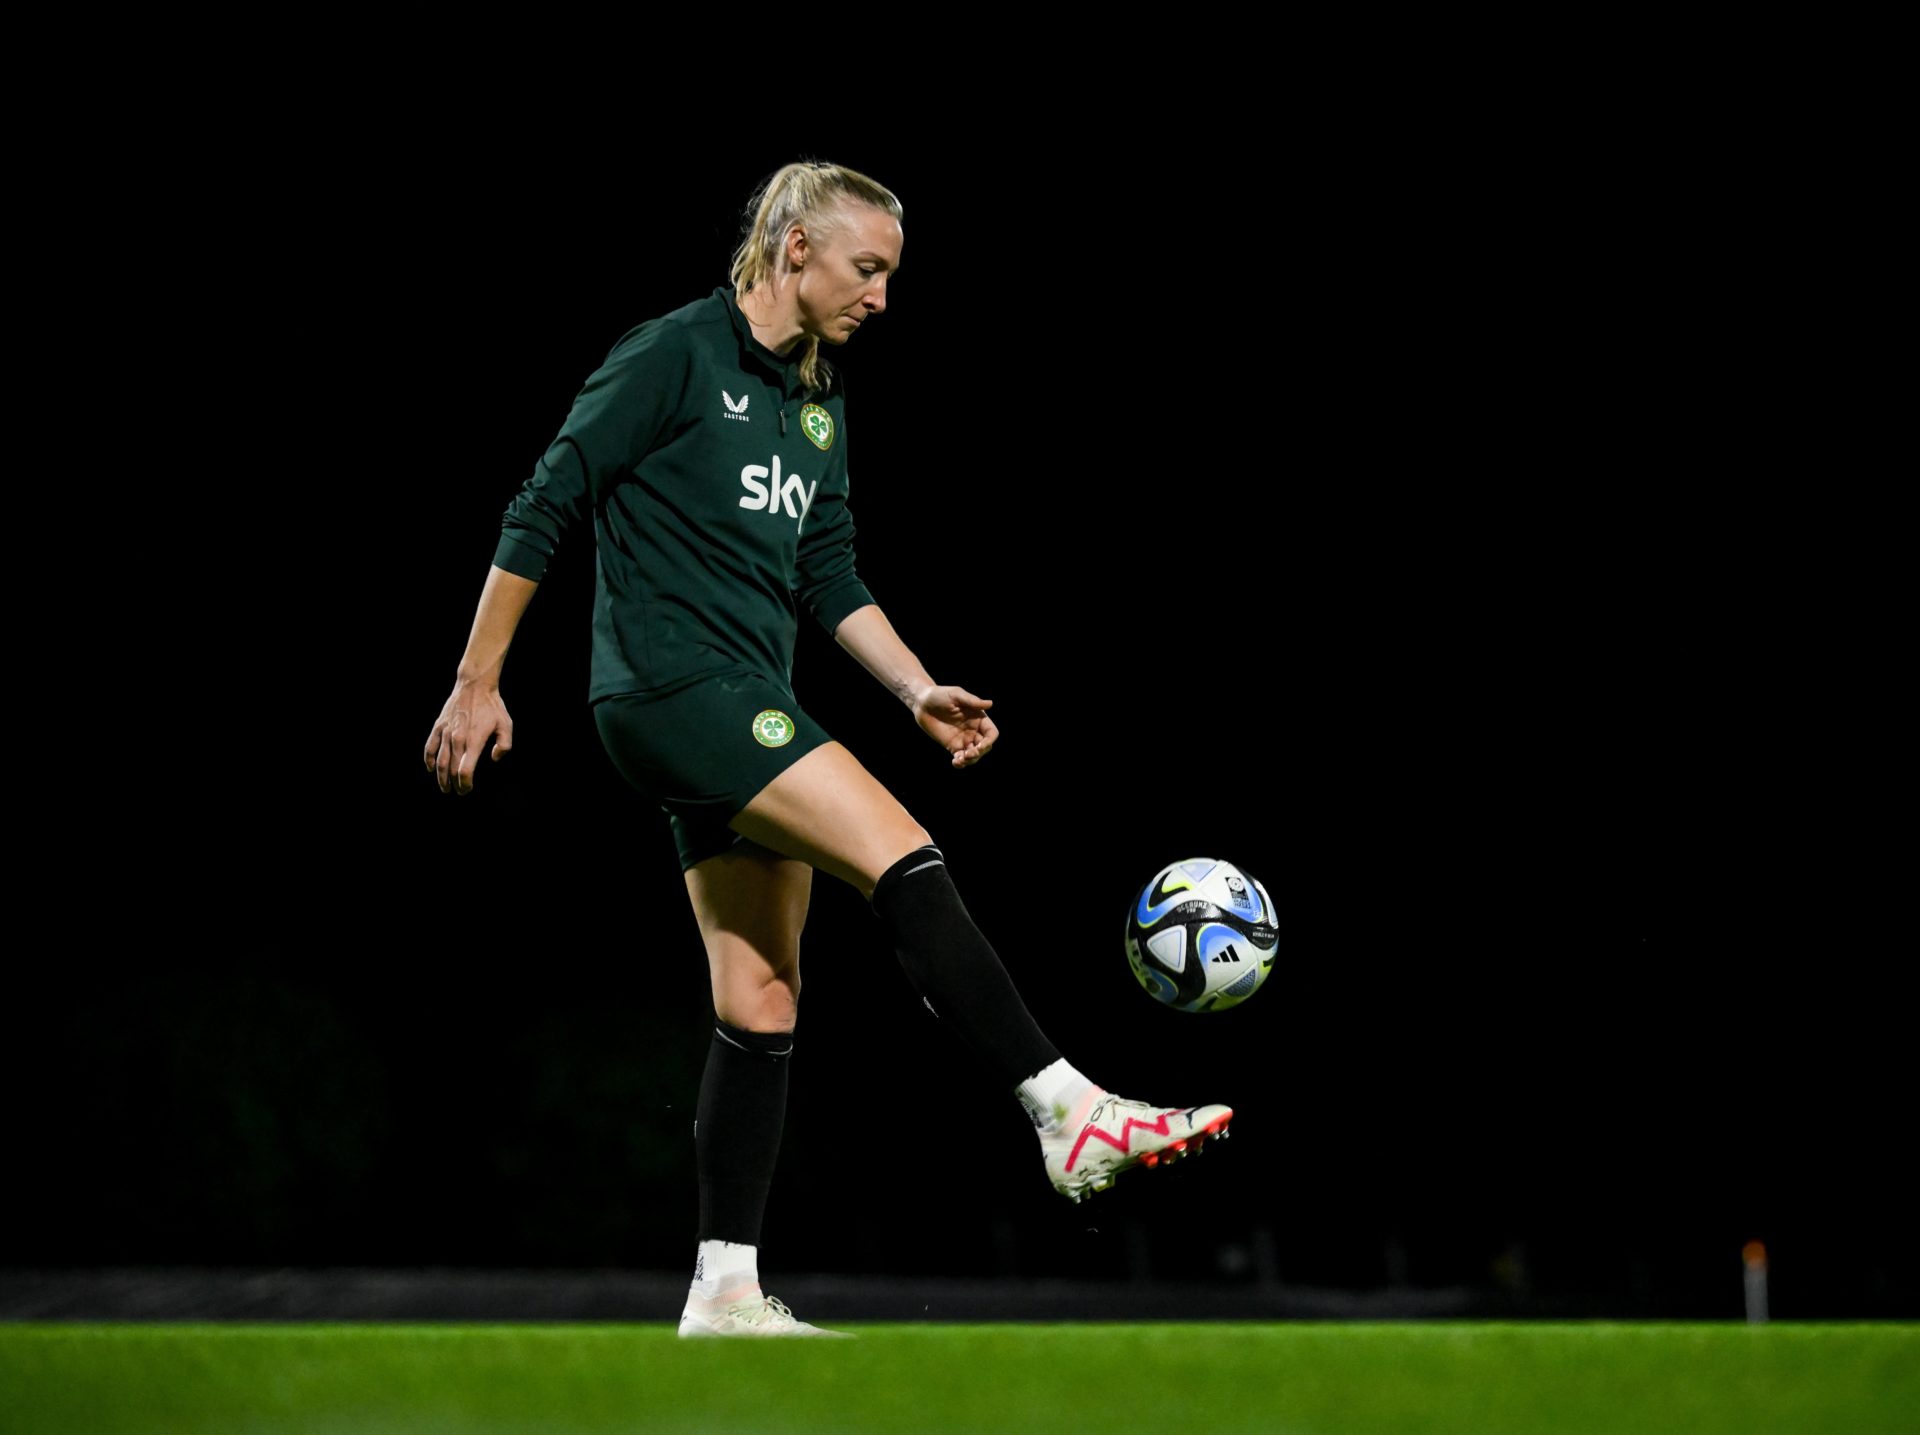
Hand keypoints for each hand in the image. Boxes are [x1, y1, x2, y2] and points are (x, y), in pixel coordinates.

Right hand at [423, 679, 513, 794]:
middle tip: (458, 792)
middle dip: (454, 784)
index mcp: (474, 741)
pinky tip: (430, 768)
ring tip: (444, 788)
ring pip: (439, 761)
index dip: (465, 784)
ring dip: (440, 777)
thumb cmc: (492, 706)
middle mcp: (457, 739)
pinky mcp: (438, 726)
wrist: (474, 685)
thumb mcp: (506, 725)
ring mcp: (445, 733)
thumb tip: (494, 759)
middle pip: (451, 770)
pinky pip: (429, 746)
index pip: (465, 771)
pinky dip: (428, 759)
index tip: (467, 789)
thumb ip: (504, 745)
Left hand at [911, 684, 997, 769]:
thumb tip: (990, 703)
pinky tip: (955, 762)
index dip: (989, 741)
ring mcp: (963, 739)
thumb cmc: (940, 695)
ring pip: (974, 755)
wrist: (922, 703)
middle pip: (985, 747)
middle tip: (968, 754)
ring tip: (960, 760)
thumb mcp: (957, 694)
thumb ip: (972, 701)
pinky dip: (961, 763)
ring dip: (971, 760)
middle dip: (979, 753)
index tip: (980, 746)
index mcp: (978, 718)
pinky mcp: (952, 746)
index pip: (991, 733)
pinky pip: (960, 758)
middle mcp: (973, 730)